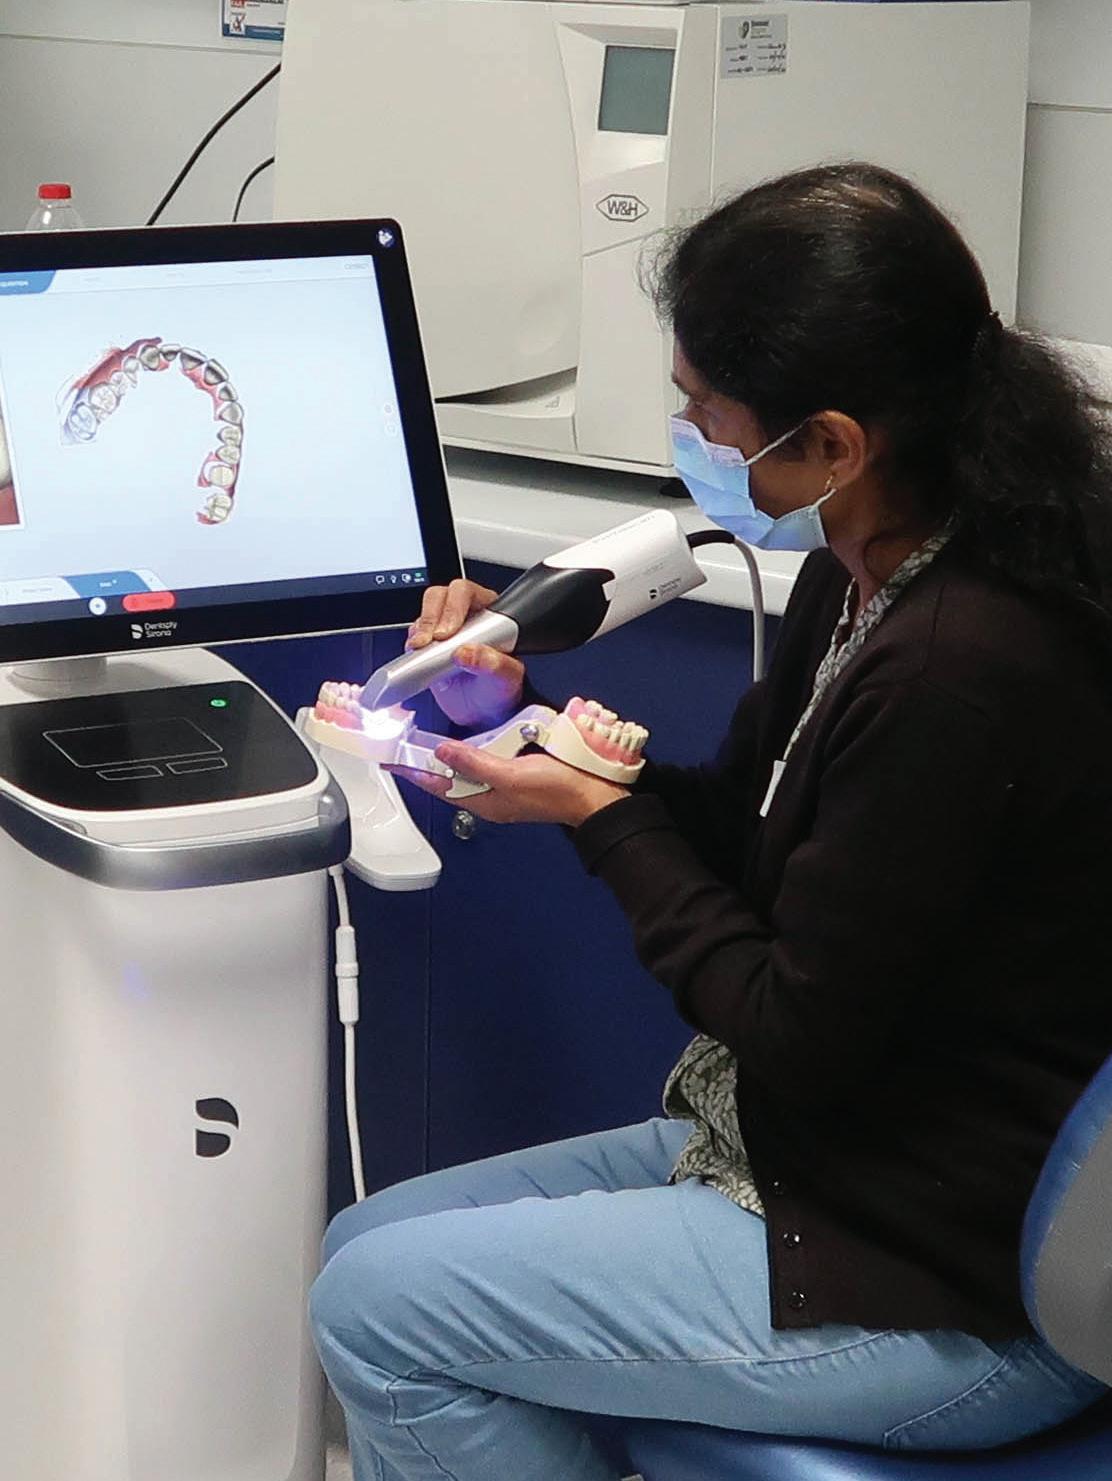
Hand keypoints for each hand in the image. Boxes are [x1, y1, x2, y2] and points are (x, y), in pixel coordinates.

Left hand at [390, 740, 628, 826]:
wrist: (594, 796)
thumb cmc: (557, 790)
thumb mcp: (511, 776)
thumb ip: (475, 764)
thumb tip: (443, 751)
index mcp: (482, 801)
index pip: (436, 785)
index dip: (411, 771)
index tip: (389, 758)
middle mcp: (487, 796)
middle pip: (446, 779)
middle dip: (425, 765)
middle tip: (403, 745)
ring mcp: (501, 787)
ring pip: (464, 772)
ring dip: (445, 758)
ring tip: (424, 743)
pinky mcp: (515, 776)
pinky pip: (483, 765)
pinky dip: (469, 754)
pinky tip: (465, 743)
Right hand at [407, 578, 524, 727]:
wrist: (482, 714)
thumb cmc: (500, 691)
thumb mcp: (505, 679)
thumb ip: (493, 664)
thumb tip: (467, 652)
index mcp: (490, 614)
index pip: (467, 593)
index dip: (453, 607)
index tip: (447, 633)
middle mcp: (465, 617)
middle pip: (440, 596)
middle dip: (431, 616)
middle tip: (430, 640)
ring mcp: (443, 631)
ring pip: (424, 613)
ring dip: (419, 629)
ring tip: (421, 648)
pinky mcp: (427, 647)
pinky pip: (413, 635)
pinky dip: (411, 643)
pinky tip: (417, 655)